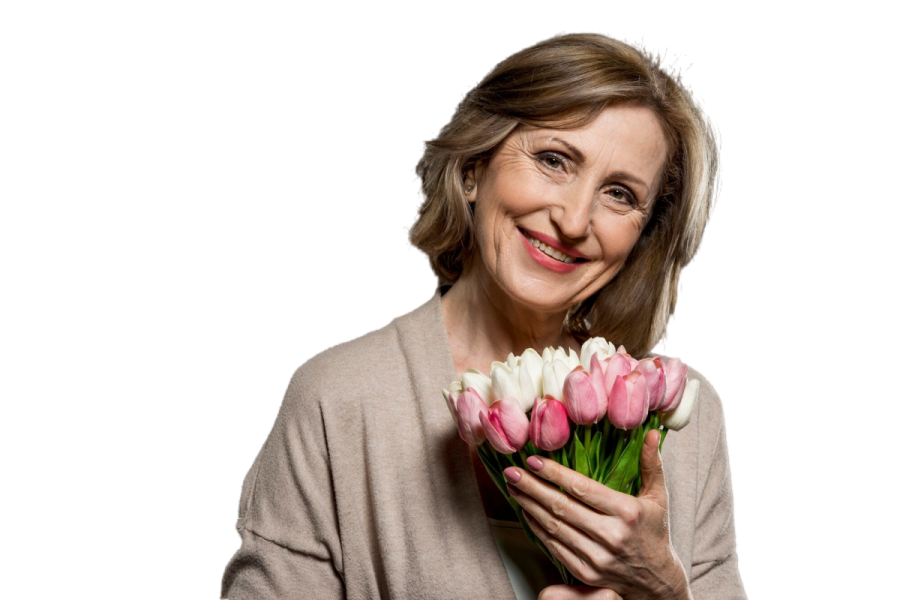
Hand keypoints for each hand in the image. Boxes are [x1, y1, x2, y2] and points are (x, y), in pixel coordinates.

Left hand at [504, 430, 691, 599]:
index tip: (533, 460)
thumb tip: (651, 433)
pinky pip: (554, 546)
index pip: (582, 489)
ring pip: (554, 527)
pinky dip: (537, 528)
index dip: (554, 474)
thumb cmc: (653, 531)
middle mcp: (611, 536)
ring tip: (513, 487)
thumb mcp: (658, 497)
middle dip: (532, 487)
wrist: (656, 580)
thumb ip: (651, 464)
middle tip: (511, 471)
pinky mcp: (586, 572)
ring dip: (529, 505)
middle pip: (562, 507)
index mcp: (627, 512)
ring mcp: (597, 557)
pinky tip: (526, 511)